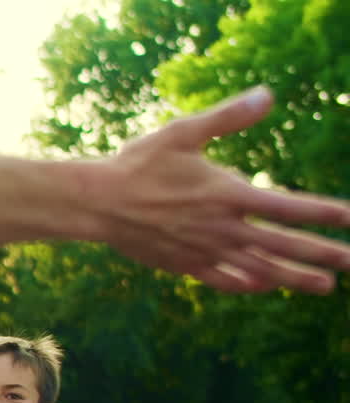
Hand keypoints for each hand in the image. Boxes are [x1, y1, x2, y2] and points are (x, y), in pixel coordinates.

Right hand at [90, 86, 349, 293]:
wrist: (97, 203)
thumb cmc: (138, 163)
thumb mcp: (184, 132)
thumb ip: (228, 117)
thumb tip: (268, 96)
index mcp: (226, 194)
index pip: (287, 206)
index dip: (322, 213)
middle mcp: (221, 227)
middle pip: (282, 244)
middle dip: (322, 254)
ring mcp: (204, 250)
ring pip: (259, 269)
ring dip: (295, 278)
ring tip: (325, 286)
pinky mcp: (185, 264)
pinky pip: (225, 280)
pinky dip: (250, 284)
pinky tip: (267, 285)